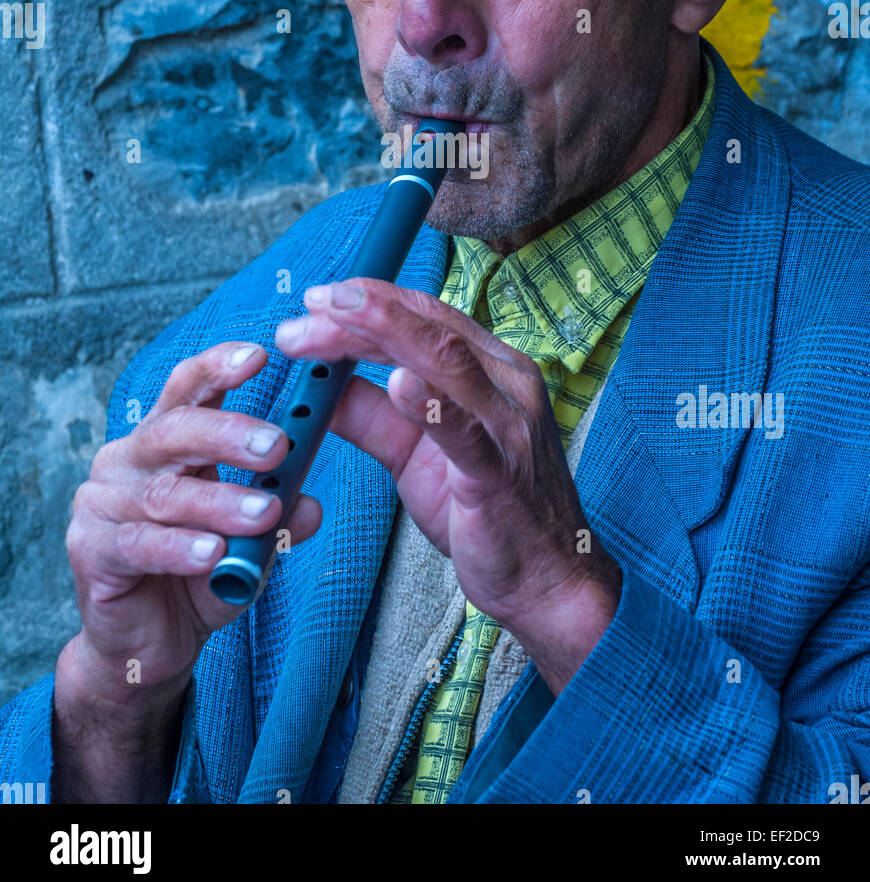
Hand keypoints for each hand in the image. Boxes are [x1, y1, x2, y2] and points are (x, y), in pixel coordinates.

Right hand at [62, 340, 320, 704]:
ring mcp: (101, 504)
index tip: (261, 354)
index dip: (219, 367)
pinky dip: (180, 548)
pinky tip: (213, 556)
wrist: (147, 646)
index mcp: (165, 442)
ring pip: (166, 494)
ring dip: (220, 503)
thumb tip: (312, 504)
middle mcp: (128, 461)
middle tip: (278, 445)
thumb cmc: (199, 576)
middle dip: (230, 433)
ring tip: (264, 514)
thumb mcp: (250, 543)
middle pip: (175, 431)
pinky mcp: (90, 551)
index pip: (187, 390)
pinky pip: (139, 543)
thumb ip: (277, 519)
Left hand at [276, 280, 621, 692]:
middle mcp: (506, 384)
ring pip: (446, 360)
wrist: (547, 582)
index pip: (426, 318)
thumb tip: (320, 382)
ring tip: (335, 317)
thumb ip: (372, 415)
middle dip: (365, 309)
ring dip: (384, 332)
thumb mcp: (414, 456)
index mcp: (490, 372)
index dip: (371, 301)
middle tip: (311, 303)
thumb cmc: (488, 513)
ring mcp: (508, 425)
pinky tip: (397, 383)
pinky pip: (465, 431)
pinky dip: (430, 403)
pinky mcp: (501, 473)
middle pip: (430, 327)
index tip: (318, 299)